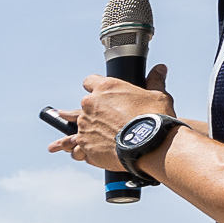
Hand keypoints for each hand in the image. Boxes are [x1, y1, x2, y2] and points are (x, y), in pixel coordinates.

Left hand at [46, 64, 172, 172]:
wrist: (149, 144)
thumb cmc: (155, 118)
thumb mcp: (158, 96)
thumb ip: (155, 82)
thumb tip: (159, 69)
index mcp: (106, 87)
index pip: (90, 81)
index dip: (93, 86)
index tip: (96, 92)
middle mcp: (90, 104)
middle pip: (81, 105)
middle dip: (84, 110)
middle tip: (74, 114)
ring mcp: (85, 124)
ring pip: (75, 126)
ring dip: (77, 131)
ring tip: (64, 140)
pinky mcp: (84, 143)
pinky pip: (77, 146)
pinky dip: (80, 149)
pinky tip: (78, 153)